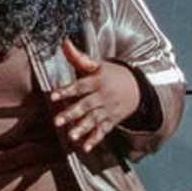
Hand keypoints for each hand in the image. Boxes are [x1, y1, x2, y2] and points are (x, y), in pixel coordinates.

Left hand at [48, 39, 143, 155]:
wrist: (138, 88)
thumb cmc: (112, 74)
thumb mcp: (98, 64)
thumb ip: (79, 58)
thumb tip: (64, 42)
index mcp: (97, 81)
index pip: (80, 86)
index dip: (66, 91)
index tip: (53, 97)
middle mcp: (102, 96)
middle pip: (85, 105)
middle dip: (71, 114)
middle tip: (56, 121)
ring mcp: (108, 110)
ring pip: (94, 120)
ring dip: (82, 129)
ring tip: (71, 137)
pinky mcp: (112, 120)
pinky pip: (104, 131)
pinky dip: (95, 140)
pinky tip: (85, 148)